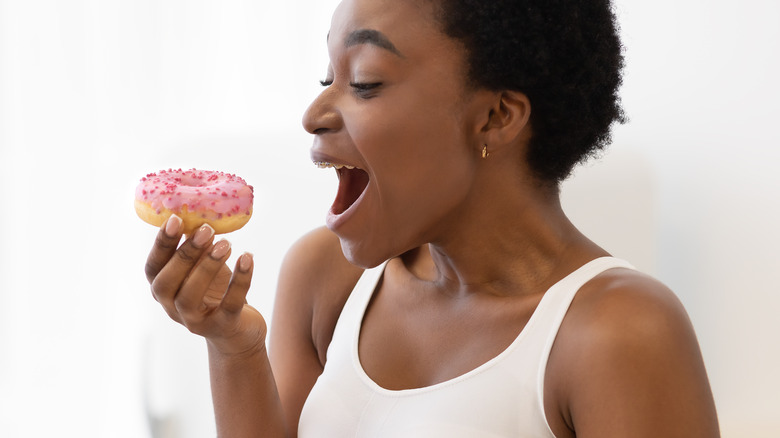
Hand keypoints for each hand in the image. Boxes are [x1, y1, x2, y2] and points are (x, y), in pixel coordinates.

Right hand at [144, 215, 266, 357]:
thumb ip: (195, 246)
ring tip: (226, 243)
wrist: (238, 332)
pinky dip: (240, 280)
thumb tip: (197, 211)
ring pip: (191, 296)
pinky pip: (230, 304)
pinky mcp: (222, 327)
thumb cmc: (216, 291)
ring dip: (207, 266)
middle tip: (205, 230)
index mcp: (163, 289)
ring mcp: (195, 321)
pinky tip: (247, 258)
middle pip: (167, 283)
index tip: (174, 219)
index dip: (161, 244)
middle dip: (185, 254)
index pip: (153, 267)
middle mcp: (172, 307)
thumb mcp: (202, 267)